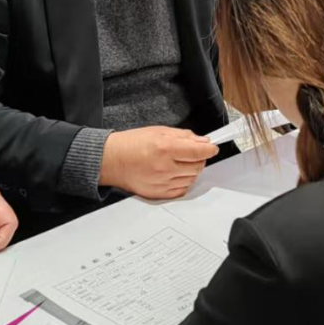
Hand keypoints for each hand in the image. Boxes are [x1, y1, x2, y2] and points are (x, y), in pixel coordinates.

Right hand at [101, 127, 218, 199]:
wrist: (111, 161)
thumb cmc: (131, 144)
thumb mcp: (158, 131)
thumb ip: (183, 136)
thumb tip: (202, 141)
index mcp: (165, 148)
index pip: (198, 151)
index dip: (209, 149)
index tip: (212, 147)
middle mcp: (164, 167)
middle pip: (198, 166)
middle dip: (201, 158)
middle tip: (195, 153)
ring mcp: (161, 183)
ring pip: (191, 178)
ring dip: (192, 170)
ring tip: (181, 162)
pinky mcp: (157, 194)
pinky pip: (181, 190)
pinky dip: (184, 181)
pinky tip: (176, 173)